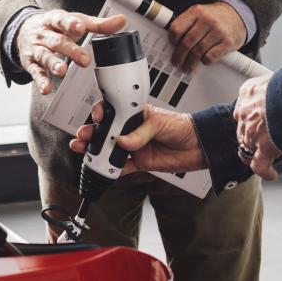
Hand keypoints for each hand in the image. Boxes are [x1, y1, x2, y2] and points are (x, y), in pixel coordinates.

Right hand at [17, 10, 126, 94]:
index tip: (80, 28)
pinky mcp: (31, 63)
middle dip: (70, 50)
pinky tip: (46, 88)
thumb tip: (121, 21)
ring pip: (44, 56)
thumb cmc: (55, 26)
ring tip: (62, 71)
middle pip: (57, 41)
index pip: (62, 20)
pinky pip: (35, 72)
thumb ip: (98, 24)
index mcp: (55, 20)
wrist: (23, 29)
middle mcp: (44, 34)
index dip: (71, 24)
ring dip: (53, 64)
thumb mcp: (74, 21)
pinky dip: (41, 81)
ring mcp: (36, 49)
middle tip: (84, 60)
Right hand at [69, 103, 207, 174]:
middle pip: (106, 131)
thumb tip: (123, 141)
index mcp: (136, 114)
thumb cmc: (182, 127)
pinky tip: (102, 168)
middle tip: (83, 136)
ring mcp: (134, 147)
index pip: (113, 111)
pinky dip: (111, 169)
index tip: (97, 117)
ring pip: (109, 149)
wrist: (198, 146)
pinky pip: (121, 167)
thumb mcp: (159, 124)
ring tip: (84, 151)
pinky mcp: (140, 162)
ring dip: (96, 151)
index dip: (102, 113)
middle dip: (92, 133)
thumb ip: (140, 133)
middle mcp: (132, 130)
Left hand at [166, 1, 246, 73]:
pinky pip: (211, 56)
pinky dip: (204, 61)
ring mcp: (219, 31)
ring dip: (190, 63)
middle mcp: (207, 20)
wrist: (238, 15)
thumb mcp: (200, 13)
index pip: (177, 28)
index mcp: (197, 11)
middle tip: (176, 62)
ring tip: (187, 67)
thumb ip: (187, 23)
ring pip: (198, 52)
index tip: (172, 46)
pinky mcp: (228, 42)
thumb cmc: (215, 17)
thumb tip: (173, 42)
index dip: (172, 40)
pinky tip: (203, 61)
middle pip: (187, 42)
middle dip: (179, 56)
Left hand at [233, 74, 281, 180]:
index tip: (258, 119)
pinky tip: (271, 174)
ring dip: (256, 151)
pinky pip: (259, 164)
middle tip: (263, 139)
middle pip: (244, 128)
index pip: (245, 106)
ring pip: (247, 146)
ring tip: (265, 157)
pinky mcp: (263, 147)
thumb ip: (279, 87)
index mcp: (249, 91)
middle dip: (252, 134)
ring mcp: (252, 131)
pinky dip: (265, 171)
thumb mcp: (279, 78)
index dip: (252, 115)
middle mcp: (246, 111)